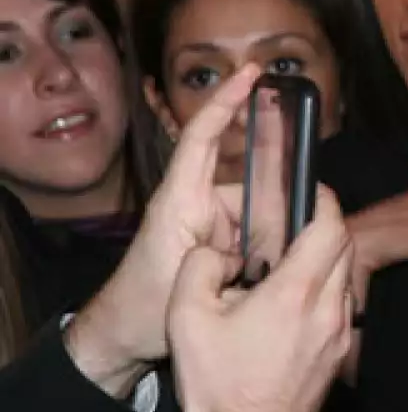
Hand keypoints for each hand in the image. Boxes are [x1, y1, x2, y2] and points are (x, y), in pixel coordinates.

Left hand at [66, 65, 261, 398]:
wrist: (122, 336)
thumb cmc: (144, 306)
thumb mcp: (188, 276)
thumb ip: (233, 253)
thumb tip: (278, 239)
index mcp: (181, 200)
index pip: (202, 138)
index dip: (227, 103)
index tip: (252, 75)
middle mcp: (198, 204)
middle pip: (253, 182)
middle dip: (276, 205)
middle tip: (281, 237)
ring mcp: (210, 223)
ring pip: (262, 213)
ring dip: (272, 239)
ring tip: (260, 272)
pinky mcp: (221, 243)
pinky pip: (258, 235)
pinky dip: (269, 250)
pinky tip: (266, 274)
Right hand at [168, 185, 353, 411]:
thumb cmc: (216, 383)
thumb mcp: (186, 316)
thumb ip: (201, 267)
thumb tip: (220, 251)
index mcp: (296, 292)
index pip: (330, 227)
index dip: (323, 200)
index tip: (309, 191)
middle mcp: (328, 309)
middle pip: (344, 248)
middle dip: (324, 227)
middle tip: (295, 224)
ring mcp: (339, 335)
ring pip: (346, 279)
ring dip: (326, 262)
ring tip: (288, 267)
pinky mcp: (338, 356)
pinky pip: (342, 309)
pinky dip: (325, 293)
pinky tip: (292, 306)